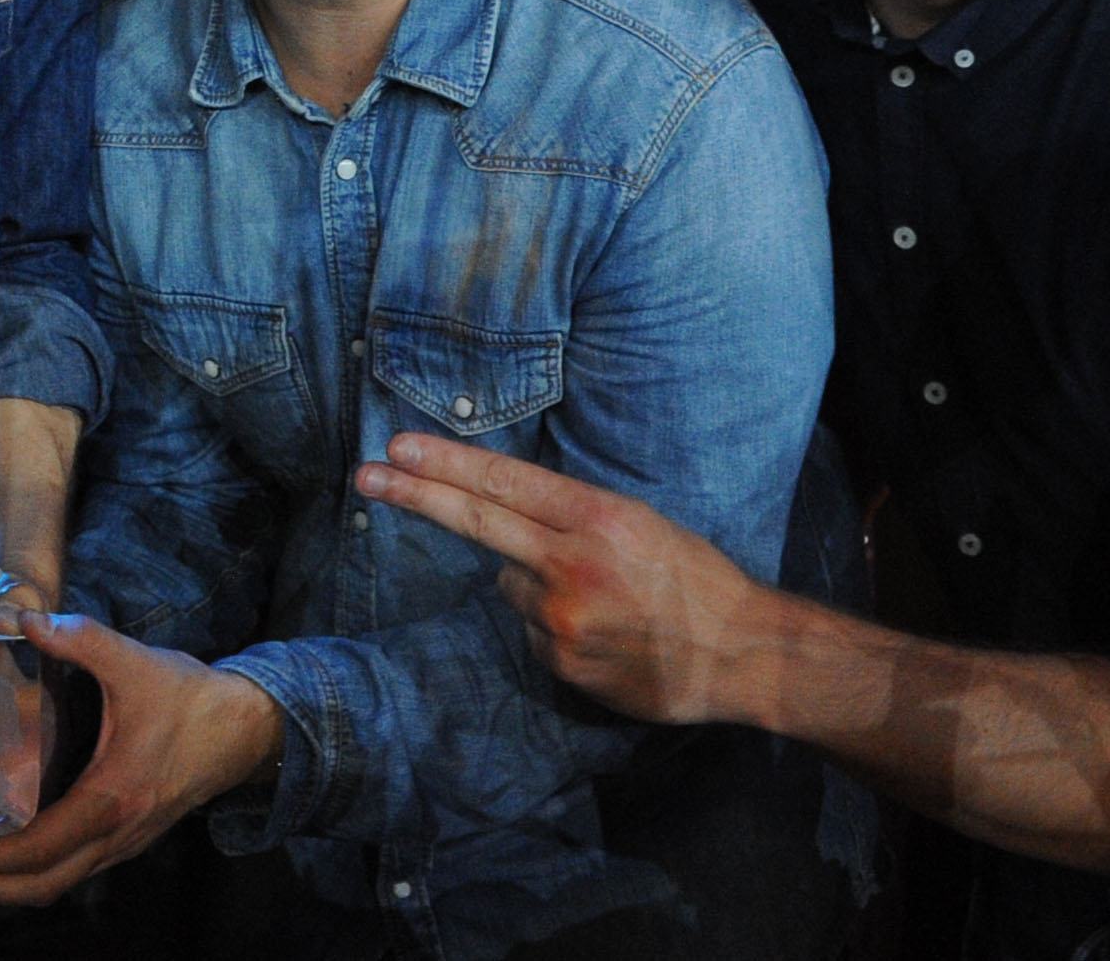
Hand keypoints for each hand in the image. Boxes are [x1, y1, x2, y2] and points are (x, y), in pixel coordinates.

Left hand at [0, 612, 280, 906]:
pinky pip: (76, 870)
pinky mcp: (131, 837)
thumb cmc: (190, 700)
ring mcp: (126, 842)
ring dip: (11, 884)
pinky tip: (13, 845)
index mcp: (111, 797)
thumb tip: (24, 618)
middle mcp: (117, 833)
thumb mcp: (132, 661)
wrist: (247, 728)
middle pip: (42, 886)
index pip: (39, 848)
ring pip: (60, 884)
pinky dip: (38, 871)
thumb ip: (78, 638)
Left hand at [355, 434, 771, 726]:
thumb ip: (569, 514)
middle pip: (475, 520)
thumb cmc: (693, 578)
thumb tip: (497, 504)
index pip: (504, 481)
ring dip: (532, 584)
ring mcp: (563, 616)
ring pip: (508, 583)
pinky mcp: (562, 661)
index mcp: (597, 518)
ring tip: (598, 598)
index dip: (446, 463)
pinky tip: (600, 632)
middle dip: (415, 494)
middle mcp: (571, 563)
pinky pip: (532, 630)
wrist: (743, 655)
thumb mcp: (638, 522)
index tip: (398, 447)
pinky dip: (553, 626)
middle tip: (367, 475)